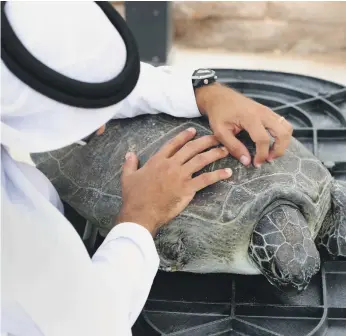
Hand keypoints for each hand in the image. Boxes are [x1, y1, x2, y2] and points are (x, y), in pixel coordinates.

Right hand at [115, 128, 231, 234]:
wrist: (140, 213)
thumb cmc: (134, 197)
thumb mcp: (128, 177)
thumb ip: (130, 164)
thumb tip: (129, 154)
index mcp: (157, 160)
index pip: (173, 144)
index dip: (184, 136)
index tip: (193, 131)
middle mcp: (171, 165)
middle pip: (191, 148)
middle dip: (206, 141)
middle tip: (217, 136)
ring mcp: (180, 176)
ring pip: (201, 160)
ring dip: (215, 154)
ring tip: (226, 150)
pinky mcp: (187, 189)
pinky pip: (205, 179)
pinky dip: (218, 175)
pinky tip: (227, 172)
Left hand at [195, 83, 292, 166]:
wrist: (219, 96)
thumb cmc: (218, 113)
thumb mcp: (220, 132)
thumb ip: (234, 147)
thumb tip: (247, 161)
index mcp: (250, 117)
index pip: (263, 139)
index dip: (261, 155)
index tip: (256, 164)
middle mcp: (263, 113)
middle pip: (283, 132)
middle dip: (279, 149)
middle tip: (268, 159)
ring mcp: (267, 110)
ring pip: (286, 127)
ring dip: (283, 142)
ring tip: (271, 153)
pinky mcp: (268, 111)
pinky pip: (282, 123)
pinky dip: (281, 135)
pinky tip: (271, 143)